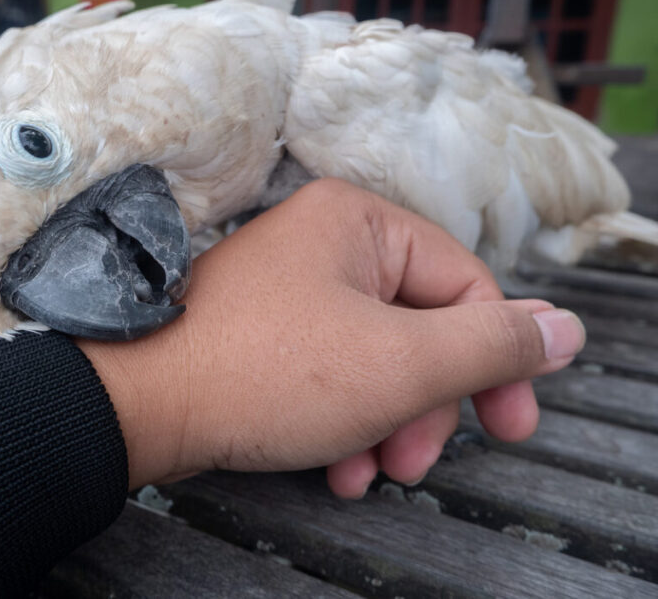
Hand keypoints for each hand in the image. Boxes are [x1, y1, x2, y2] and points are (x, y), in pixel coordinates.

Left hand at [78, 179, 584, 494]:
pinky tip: (334, 467)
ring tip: (367, 472)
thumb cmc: (258, 371)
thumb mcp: (397, 363)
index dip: (495, 361)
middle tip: (414, 462)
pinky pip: (328, 373)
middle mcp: (322, 243)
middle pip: (418, 328)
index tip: (507, 426)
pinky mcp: (260, 334)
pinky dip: (341, 423)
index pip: (464, 286)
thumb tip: (562, 329)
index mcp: (358, 222)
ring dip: (384, 425)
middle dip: (425, 407)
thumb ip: (489, 345)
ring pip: (374, 359)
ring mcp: (287, 289)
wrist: (133, 406)